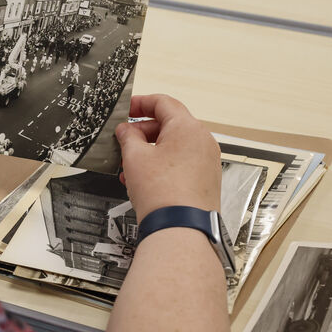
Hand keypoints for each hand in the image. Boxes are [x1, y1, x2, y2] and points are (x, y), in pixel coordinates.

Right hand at [115, 94, 219, 218]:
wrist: (181, 229)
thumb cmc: (164, 194)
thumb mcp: (134, 156)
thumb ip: (128, 136)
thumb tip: (126, 131)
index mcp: (188, 127)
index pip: (163, 102)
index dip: (140, 103)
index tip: (127, 110)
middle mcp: (203, 141)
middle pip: (169, 124)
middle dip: (143, 131)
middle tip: (124, 139)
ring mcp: (208, 162)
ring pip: (175, 146)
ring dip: (150, 150)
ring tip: (129, 163)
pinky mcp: (206, 180)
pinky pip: (182, 163)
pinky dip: (163, 164)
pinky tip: (144, 178)